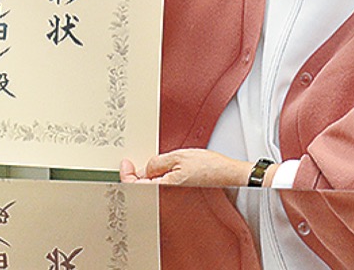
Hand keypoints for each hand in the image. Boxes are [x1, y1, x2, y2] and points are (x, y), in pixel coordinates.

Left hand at [121, 149, 269, 186]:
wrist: (229, 174)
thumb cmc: (209, 166)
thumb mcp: (178, 157)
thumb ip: (157, 163)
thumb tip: (144, 169)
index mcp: (163, 188)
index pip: (135, 186)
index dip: (126, 174)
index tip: (124, 163)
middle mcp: (167, 196)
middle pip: (140, 189)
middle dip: (132, 177)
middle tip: (129, 163)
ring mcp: (172, 195)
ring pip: (149, 188)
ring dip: (143, 177)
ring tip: (144, 165)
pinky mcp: (177, 192)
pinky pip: (159, 186)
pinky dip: (153, 178)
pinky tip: (157, 169)